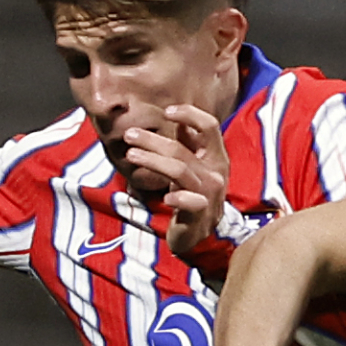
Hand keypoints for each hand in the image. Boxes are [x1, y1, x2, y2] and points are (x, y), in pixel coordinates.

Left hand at [123, 104, 230, 258]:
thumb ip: (190, 144)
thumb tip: (179, 119)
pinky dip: (176, 198)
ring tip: (131, 155)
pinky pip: (188, 201)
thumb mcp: (195, 166)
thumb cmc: (194, 194)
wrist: (201, 234)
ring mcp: (209, 194)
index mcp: (217, 156)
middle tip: (129, 135)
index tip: (167, 112)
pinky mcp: (200, 213)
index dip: (190, 114)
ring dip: (152, 160)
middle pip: (182, 149)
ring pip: (179, 170)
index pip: (209, 126)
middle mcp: (216, 172)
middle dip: (151, 140)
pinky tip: (164, 198)